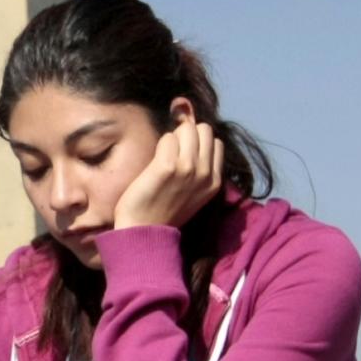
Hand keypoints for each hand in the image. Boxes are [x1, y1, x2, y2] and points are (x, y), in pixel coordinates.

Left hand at [114, 114, 224, 231]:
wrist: (144, 231)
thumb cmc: (165, 211)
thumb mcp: (195, 193)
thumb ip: (200, 170)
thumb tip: (193, 141)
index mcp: (215, 181)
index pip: (216, 142)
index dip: (199, 142)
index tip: (185, 153)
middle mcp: (205, 173)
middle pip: (204, 129)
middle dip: (188, 134)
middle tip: (174, 151)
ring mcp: (188, 168)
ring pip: (187, 129)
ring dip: (173, 138)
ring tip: (164, 156)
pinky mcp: (167, 166)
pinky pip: (168, 137)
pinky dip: (161, 144)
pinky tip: (155, 161)